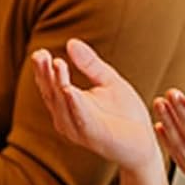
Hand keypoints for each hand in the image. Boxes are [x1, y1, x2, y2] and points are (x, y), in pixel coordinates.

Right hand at [30, 40, 158, 174]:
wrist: (145, 142)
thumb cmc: (126, 114)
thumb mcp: (108, 81)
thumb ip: (90, 64)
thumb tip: (70, 42)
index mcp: (68, 105)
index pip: (50, 85)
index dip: (43, 70)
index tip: (40, 52)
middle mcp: (66, 118)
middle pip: (51, 93)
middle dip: (45, 74)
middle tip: (40, 55)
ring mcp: (77, 129)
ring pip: (62, 104)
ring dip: (58, 84)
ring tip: (56, 63)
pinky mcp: (93, 136)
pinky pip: (80, 118)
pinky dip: (74, 103)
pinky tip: (69, 89)